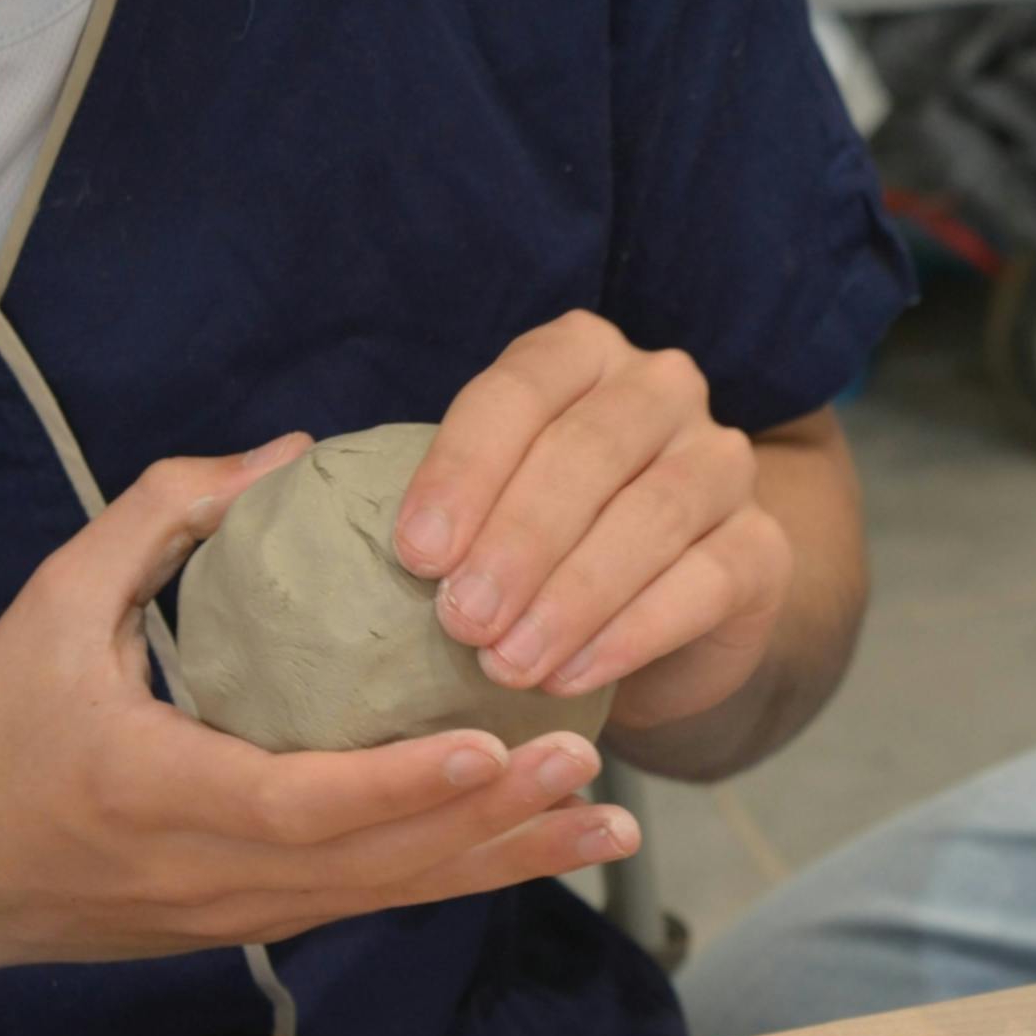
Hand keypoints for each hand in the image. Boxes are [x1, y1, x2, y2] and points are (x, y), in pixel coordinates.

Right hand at [0, 437, 640, 968]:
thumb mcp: (53, 608)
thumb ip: (163, 517)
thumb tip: (290, 450)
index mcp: (149, 791)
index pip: (293, 803)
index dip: (396, 784)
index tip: (487, 745)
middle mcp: (210, 872)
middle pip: (375, 865)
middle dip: (493, 821)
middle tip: (592, 768)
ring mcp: (245, 910)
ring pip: (396, 896)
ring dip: (509, 862)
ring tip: (613, 827)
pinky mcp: (268, 922)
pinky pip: (384, 899)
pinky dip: (471, 873)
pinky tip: (551, 847)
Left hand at [393, 312, 793, 727]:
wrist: (651, 614)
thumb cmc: (529, 550)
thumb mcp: (468, 502)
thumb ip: (407, 490)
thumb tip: (272, 474)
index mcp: (581, 356)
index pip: (525, 388)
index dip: (468, 467)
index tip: (413, 556)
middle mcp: (663, 391)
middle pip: (594, 450)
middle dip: (520, 540)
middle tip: (457, 624)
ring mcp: (725, 465)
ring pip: (657, 513)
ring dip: (575, 594)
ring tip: (507, 666)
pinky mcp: (763, 549)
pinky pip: (705, 581)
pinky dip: (632, 632)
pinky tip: (571, 679)